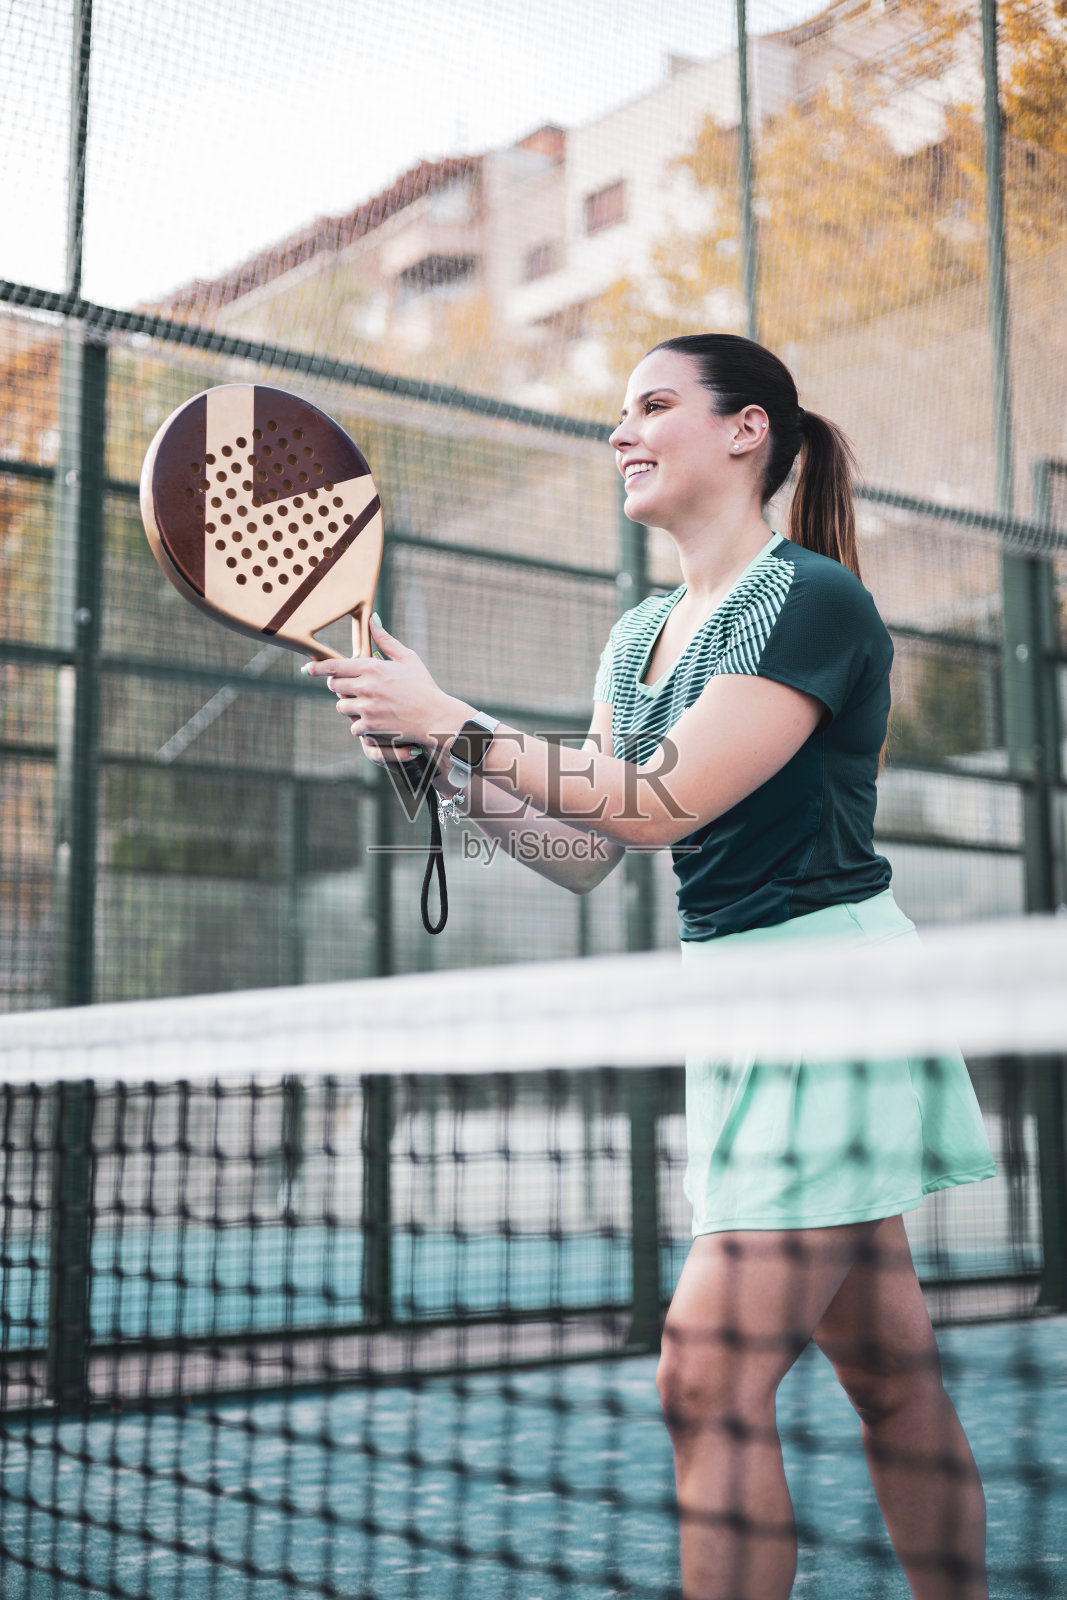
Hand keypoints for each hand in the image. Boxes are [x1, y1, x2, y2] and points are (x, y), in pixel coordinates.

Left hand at [303, 616, 471, 752]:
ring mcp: (367, 707)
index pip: (334, 666)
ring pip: (341, 706)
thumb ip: (386, 640)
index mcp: (373, 667)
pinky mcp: (370, 726)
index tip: (308, 669)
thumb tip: (373, 619)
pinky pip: (353, 726)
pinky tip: (374, 720)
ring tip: (366, 704)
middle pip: (334, 685)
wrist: (436, 717)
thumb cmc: (424, 686)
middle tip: (353, 687)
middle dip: (340, 686)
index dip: (317, 668)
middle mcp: (366, 686)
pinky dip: (360, 724)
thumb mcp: (408, 658)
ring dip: (349, 705)